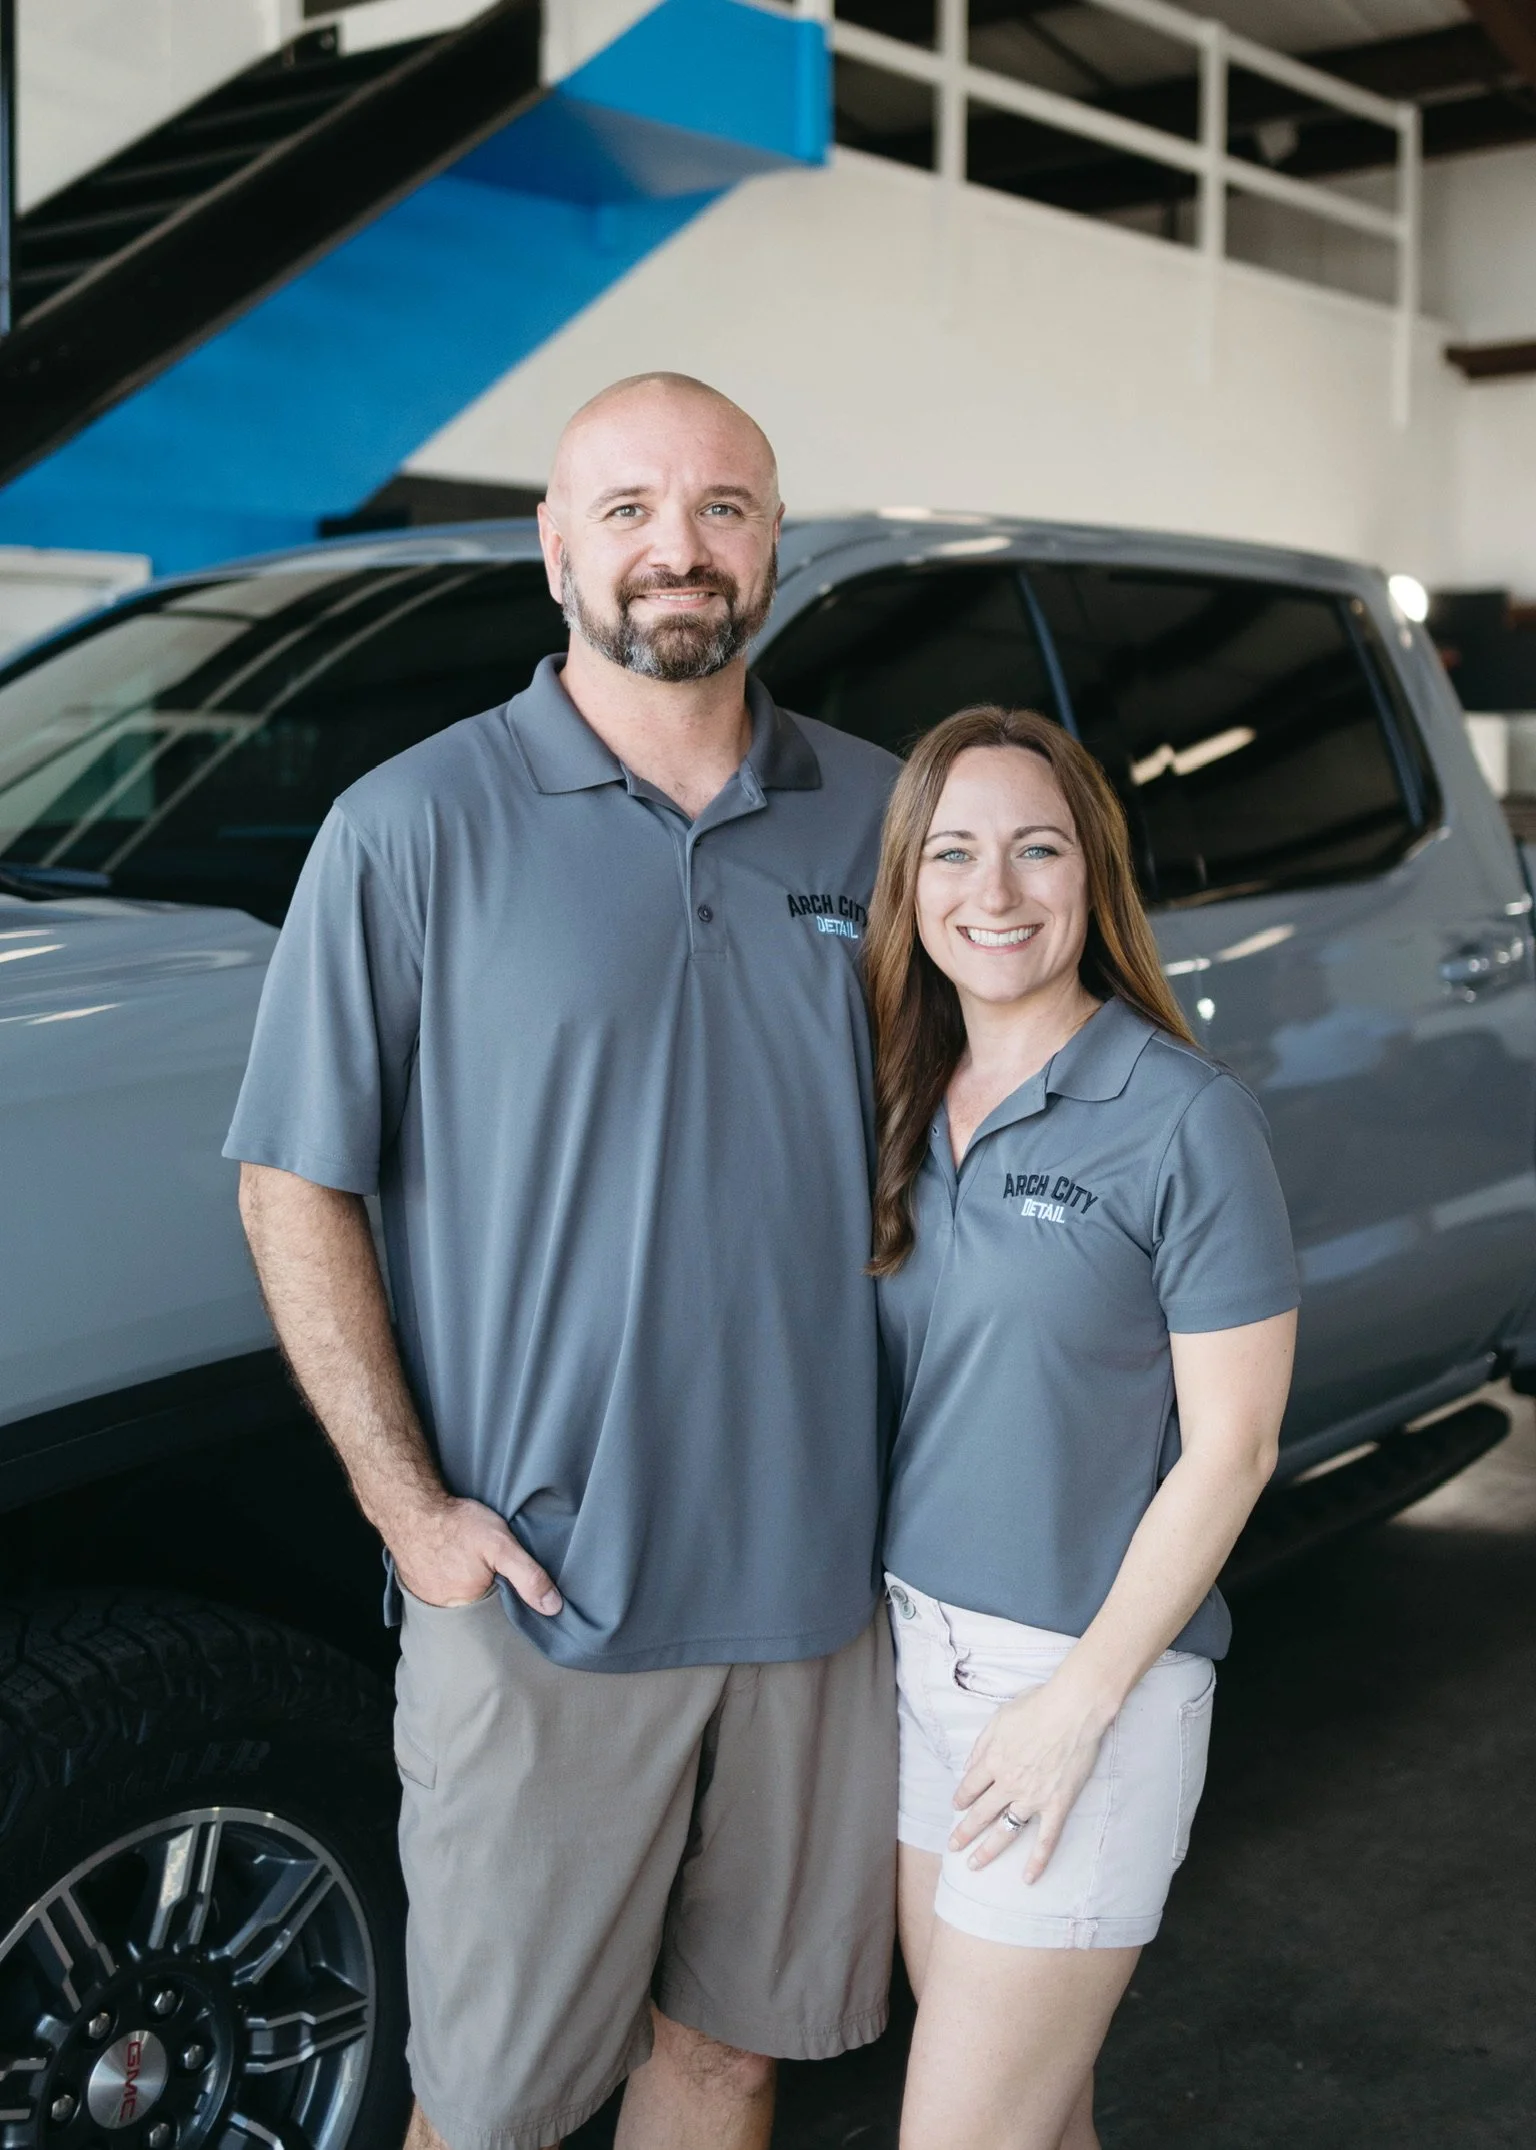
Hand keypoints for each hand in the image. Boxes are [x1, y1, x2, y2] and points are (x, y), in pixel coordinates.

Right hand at [392, 1495, 562, 1615]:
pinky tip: (455, 1563)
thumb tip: (553, 1607)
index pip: (498, 1618)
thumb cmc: (455, 1524)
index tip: (515, 1585)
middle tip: (493, 1570)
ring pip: (460, 1600)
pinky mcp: (416, 1585)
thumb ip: (528, 1576)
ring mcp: (427, 1598)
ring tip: (473, 1564)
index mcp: (467, 1609)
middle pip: (479, 1610)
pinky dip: (450, 1579)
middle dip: (490, 1595)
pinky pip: (441, 1589)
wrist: (410, 1506)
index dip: (510, 1603)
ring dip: (469, 1587)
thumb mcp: (500, 1545)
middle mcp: (445, 1610)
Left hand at [950, 1673, 1109, 1882]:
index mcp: (993, 1760)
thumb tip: (968, 1766)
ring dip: (988, 1850)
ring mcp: (1032, 1797)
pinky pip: (1046, 1838)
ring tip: (975, 1864)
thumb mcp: (999, 1718)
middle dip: (964, 1832)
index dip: (960, 1798)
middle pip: (980, 1814)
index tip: (955, 1808)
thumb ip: (982, 1744)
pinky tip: (1028, 1877)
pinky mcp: (1057, 1805)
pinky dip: (1037, 1860)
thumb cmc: (1037, 1706)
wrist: (1073, 1709)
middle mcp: (1008, 1783)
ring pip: (1005, 1830)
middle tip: (953, 1847)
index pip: (970, 1787)